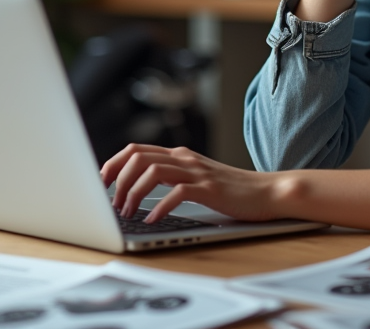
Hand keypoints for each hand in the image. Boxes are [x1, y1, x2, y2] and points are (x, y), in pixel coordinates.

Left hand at [100, 143, 279, 223]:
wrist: (267, 192)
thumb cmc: (231, 190)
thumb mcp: (197, 178)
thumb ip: (172, 176)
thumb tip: (137, 189)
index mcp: (180, 154)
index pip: (136, 149)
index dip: (114, 163)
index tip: (102, 183)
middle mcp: (185, 158)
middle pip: (139, 157)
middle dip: (119, 179)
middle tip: (112, 203)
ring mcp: (197, 171)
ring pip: (153, 171)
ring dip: (134, 194)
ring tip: (128, 214)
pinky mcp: (209, 188)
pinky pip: (177, 193)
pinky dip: (159, 207)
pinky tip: (153, 220)